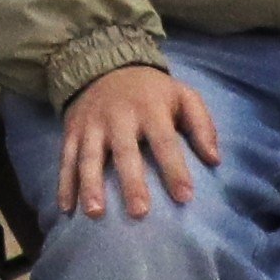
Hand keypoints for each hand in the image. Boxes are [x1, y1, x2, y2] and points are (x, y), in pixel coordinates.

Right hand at [55, 63, 223, 222]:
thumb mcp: (183, 96)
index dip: (174, 169)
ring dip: (90, 185)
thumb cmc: (151, 92)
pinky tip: (67, 209)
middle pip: (124, 152)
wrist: (103, 65)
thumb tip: (214, 160)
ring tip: (95, 214)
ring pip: (89, 157)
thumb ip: (202, 125)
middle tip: (140, 212)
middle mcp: (118, 117)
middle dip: (131, 182)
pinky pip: (66, 159)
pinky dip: (64, 183)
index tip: (185, 197)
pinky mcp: (72, 131)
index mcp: (150, 109)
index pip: (164, 141)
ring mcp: (91, 125)